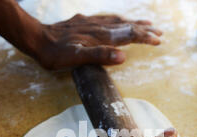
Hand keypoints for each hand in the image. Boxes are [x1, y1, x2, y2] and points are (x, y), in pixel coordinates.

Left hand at [32, 14, 162, 69]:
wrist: (36, 39)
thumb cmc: (55, 54)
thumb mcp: (76, 58)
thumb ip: (100, 56)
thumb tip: (123, 56)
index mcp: (100, 37)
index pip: (127, 35)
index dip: (144, 37)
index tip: (157, 40)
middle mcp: (98, 27)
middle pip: (126, 26)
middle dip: (144, 29)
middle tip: (160, 33)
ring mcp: (91, 23)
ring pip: (117, 20)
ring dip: (134, 23)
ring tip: (146, 24)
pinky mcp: (83, 22)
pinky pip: (106, 18)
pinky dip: (118, 20)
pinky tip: (118, 20)